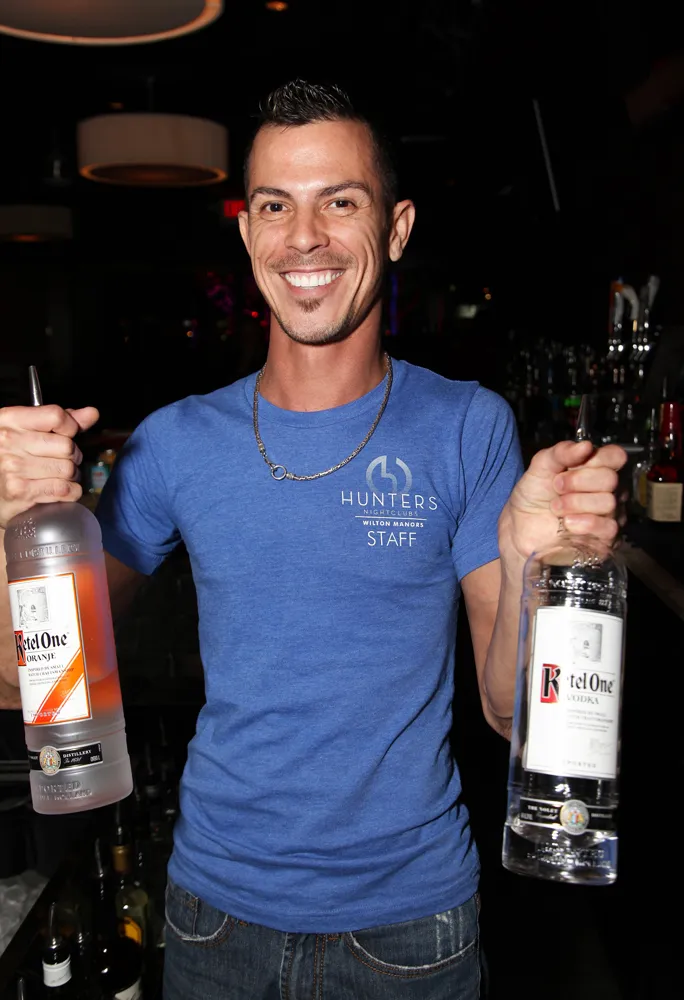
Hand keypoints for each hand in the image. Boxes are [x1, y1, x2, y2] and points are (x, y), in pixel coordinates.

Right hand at [0, 404, 98, 528]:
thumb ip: (58, 420)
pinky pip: (65, 489)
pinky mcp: (21, 491)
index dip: (71, 426)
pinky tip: (60, 490)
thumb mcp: (24, 430)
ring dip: (71, 476)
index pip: (56, 416)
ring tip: (58, 475)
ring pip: (68, 469)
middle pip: (67, 445)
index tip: (68, 434)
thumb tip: (91, 413)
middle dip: (72, 456)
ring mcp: (14, 467)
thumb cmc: (7, 457)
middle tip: (62, 460)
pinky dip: (71, 492)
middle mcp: (9, 441)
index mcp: (10, 419)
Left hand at [498, 440, 626, 569]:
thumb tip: (585, 446)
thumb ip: (561, 452)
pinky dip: (584, 523)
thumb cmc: (534, 496)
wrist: (519, 527)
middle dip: (578, 481)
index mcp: (596, 469)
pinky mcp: (604, 539)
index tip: (571, 465)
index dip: (596, 458)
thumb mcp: (540, 467)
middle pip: (610, 478)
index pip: (616, 456)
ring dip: (576, 503)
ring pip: (608, 502)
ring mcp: (609, 514)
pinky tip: (567, 523)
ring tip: (556, 508)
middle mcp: (608, 490)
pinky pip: (608, 527)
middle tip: (557, 487)